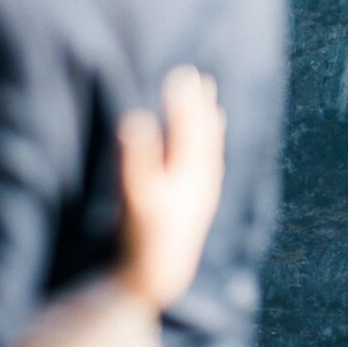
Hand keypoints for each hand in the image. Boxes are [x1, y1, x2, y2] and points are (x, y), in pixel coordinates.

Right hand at [115, 67, 225, 311]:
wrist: (160, 274)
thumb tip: (137, 117)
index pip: (188, 127)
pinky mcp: (198, 206)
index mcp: (186, 172)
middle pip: (204, 136)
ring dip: (210, 124)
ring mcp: (201, 194)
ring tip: (213, 102)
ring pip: (210, 151)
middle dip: (201, 106)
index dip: (185, 100)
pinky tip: (211, 145)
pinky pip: (211, 167)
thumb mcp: (134, 193)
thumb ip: (136, 155)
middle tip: (201, 77)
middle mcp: (200, 181)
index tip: (184, 73)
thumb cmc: (142, 233)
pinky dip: (211, 148)